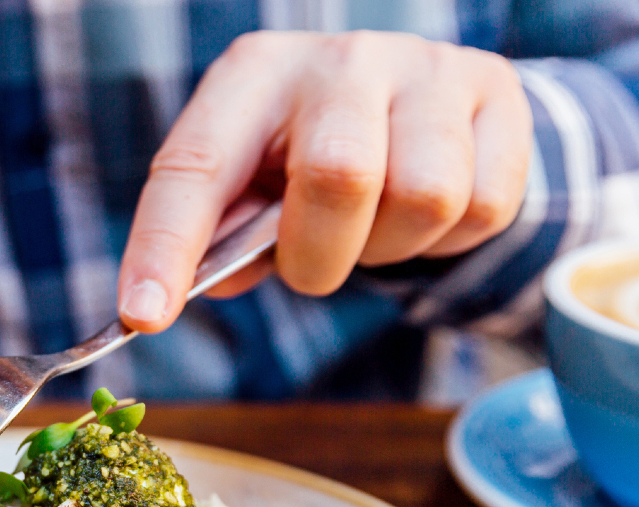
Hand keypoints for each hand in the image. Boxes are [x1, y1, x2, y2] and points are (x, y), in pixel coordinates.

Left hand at [117, 31, 531, 330]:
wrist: (419, 97)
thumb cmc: (309, 155)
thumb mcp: (250, 186)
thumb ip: (219, 241)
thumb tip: (181, 295)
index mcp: (252, 77)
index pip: (196, 167)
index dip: (166, 246)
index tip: (143, 314)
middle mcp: (338, 59)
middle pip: (340, 174)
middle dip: (319, 255)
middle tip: (312, 261)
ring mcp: (425, 68)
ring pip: (425, 195)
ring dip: (391, 248)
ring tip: (373, 227)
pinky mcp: (495, 93)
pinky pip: (485, 206)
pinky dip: (451, 240)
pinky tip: (426, 212)